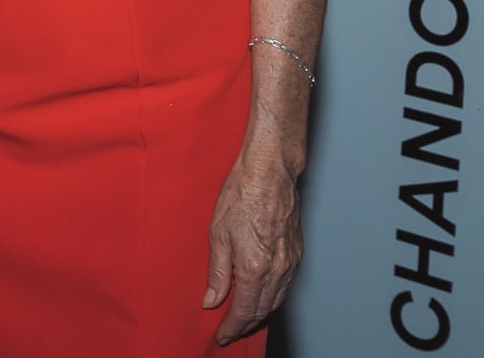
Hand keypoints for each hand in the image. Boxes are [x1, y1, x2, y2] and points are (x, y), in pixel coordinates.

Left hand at [202, 151, 302, 343]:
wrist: (269, 173)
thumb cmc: (241, 196)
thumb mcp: (217, 234)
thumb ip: (216, 272)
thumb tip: (212, 300)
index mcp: (254, 267)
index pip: (244, 310)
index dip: (232, 327)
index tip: (222, 335)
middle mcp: (277, 270)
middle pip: (263, 310)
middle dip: (246, 325)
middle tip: (230, 331)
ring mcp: (291, 263)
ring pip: (277, 301)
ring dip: (260, 313)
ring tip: (244, 319)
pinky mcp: (297, 254)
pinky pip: (285, 286)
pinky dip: (273, 298)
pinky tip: (262, 296)